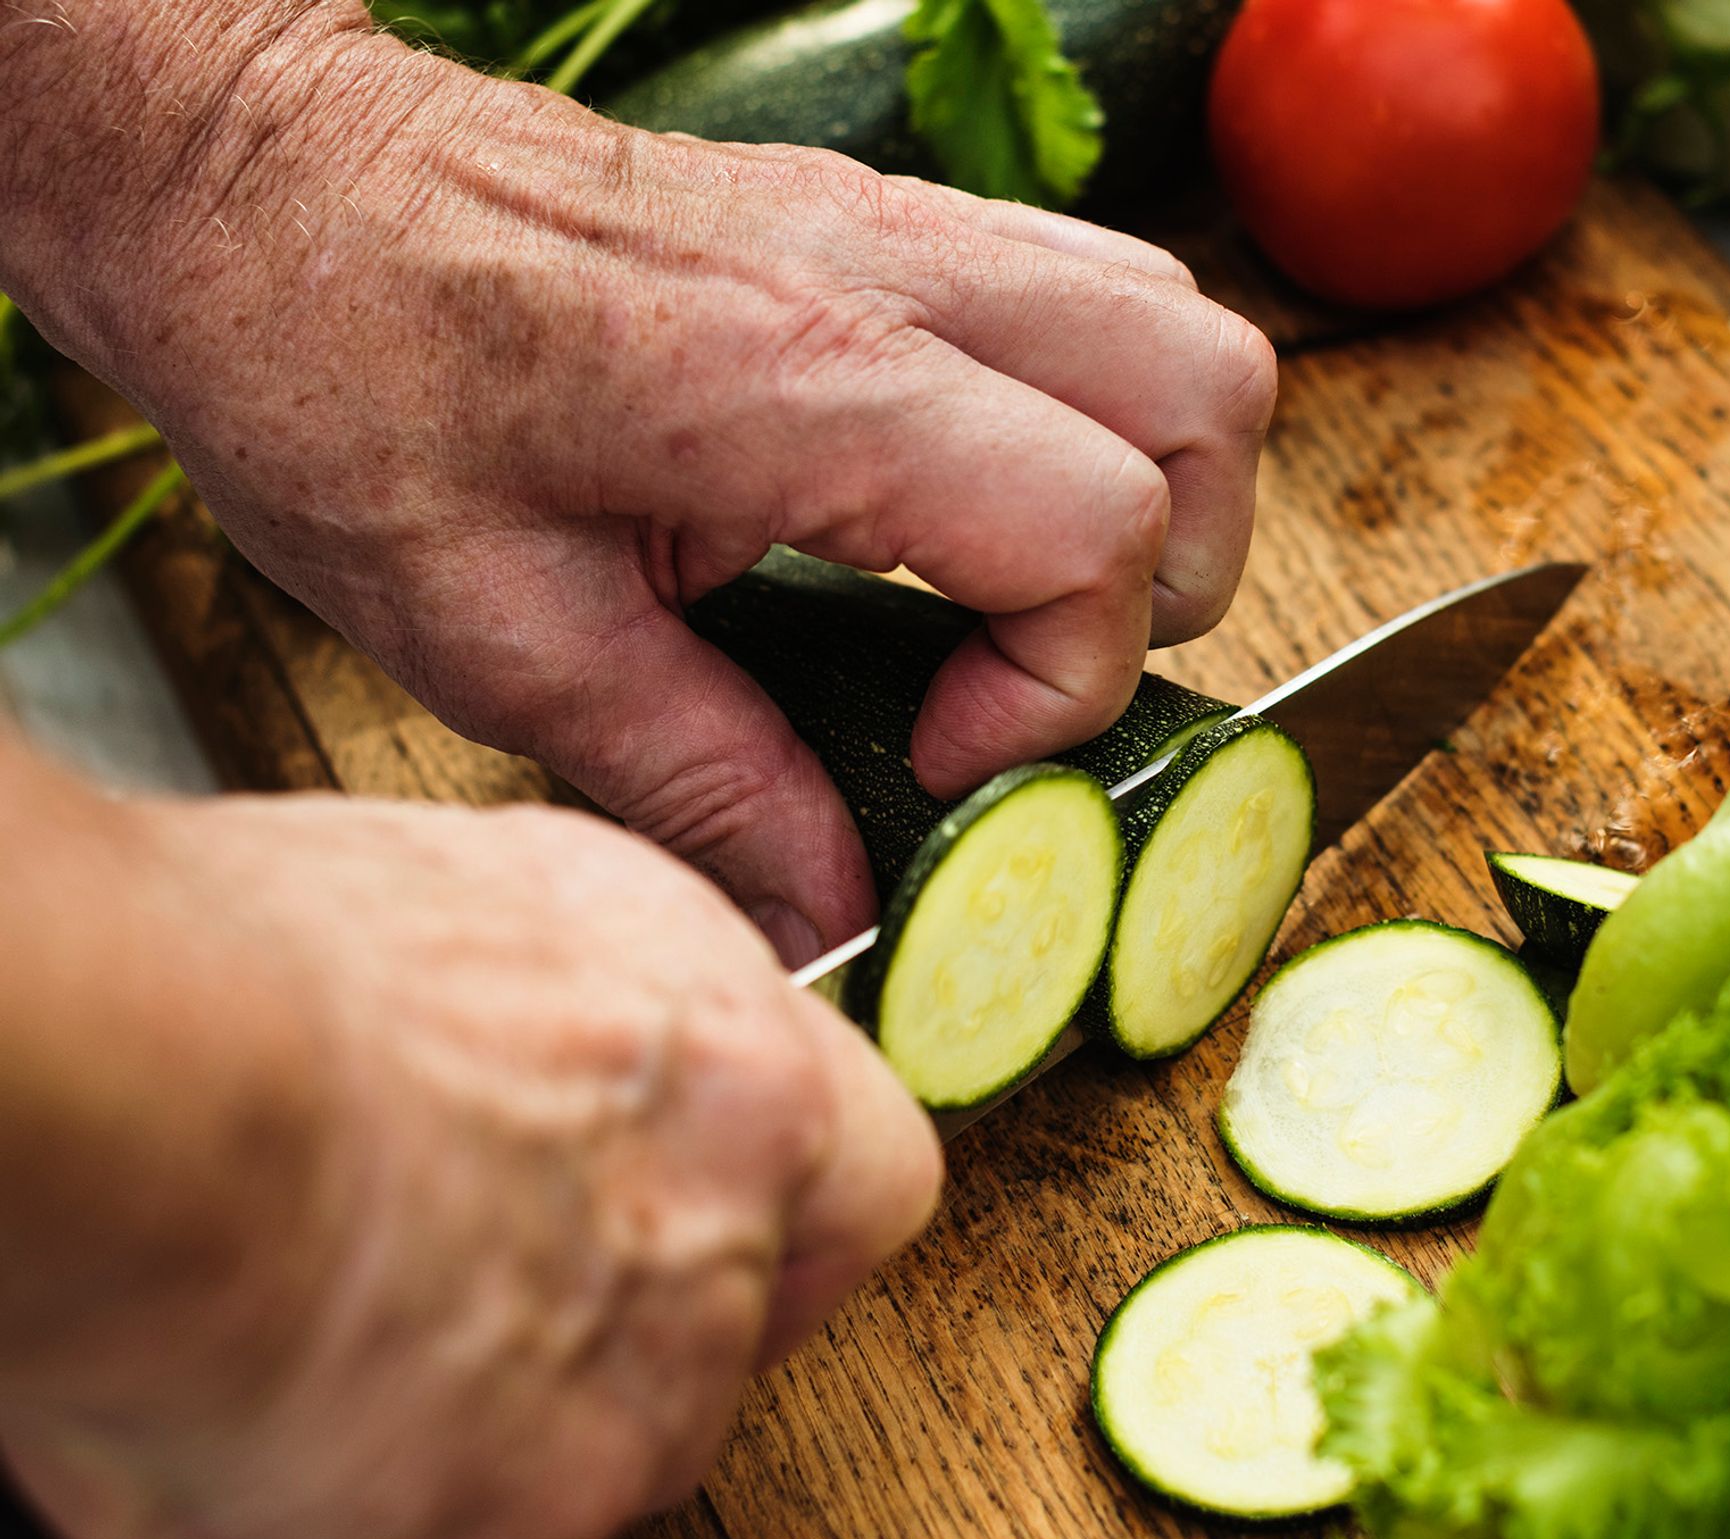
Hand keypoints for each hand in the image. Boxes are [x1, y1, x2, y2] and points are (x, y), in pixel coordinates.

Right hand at [0, 776, 938, 1538]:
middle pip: (700, 1354)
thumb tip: (573, 1044)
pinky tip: (205, 1518)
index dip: (784, 1223)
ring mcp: (597, 1444)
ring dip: (447, 1460)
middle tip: (432, 1299)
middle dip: (584, 1346)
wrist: (137, 1084)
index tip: (715, 1232)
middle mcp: (705, 1273)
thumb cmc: (268, 955)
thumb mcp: (512, 901)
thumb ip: (599, 1006)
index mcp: (741, 1087)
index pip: (864, 1187)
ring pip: (559, 1490)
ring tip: (273, 1376)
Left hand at [3, 7, 1276, 964]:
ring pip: (1181, 328)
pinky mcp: (882, 217)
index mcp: (804, 381)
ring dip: (1158, 485)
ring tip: (1022, 597)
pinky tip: (963, 505)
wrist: (261, 181)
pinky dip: (1093, 413)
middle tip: (1030, 676)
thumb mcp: (498, 634)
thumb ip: (702, 780)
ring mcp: (901, 225)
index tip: (941, 753)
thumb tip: (832, 906)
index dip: (1059, 688)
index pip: (1097, 529)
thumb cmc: (340, 372)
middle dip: (1176, 578)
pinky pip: (1091, 293)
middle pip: (1209, 400)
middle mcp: (893, 275)